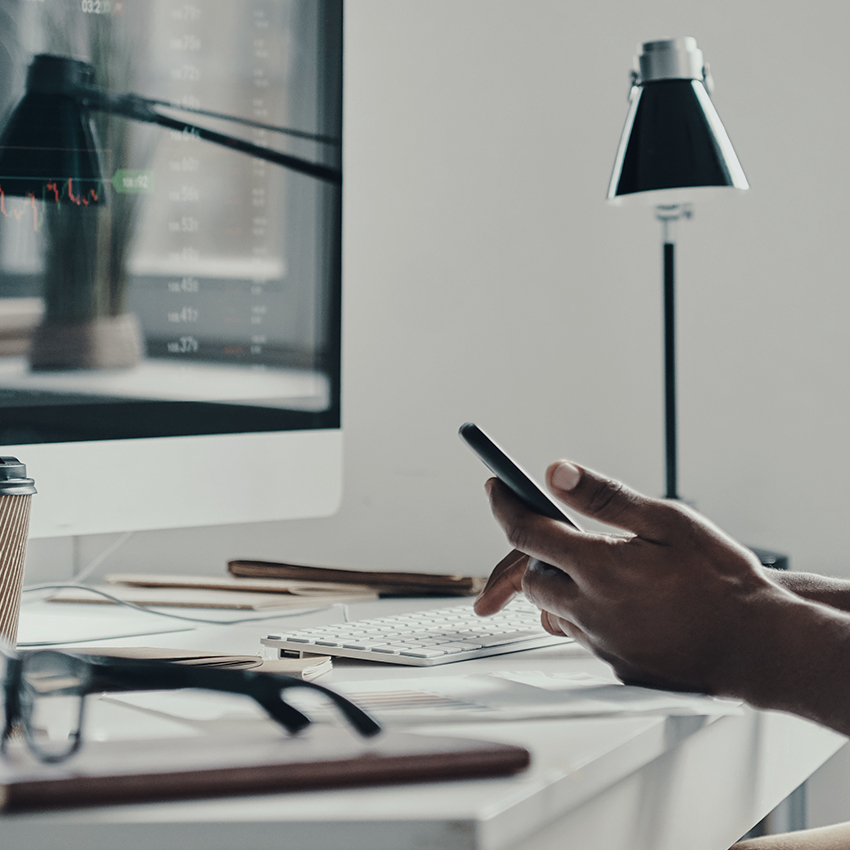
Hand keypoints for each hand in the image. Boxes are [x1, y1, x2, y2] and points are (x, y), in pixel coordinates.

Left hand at [477, 460, 799, 696]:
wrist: (760, 645)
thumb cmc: (720, 580)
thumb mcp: (668, 521)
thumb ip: (605, 498)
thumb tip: (555, 472)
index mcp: (598, 568)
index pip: (526, 532)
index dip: (504, 504)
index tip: (496, 486)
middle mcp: (589, 610)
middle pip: (532, 577)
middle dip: (536, 553)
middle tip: (561, 535)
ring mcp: (601, 644)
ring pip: (553, 610)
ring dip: (561, 587)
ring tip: (600, 571)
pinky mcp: (616, 667)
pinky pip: (582, 636)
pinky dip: (586, 616)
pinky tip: (621, 605)